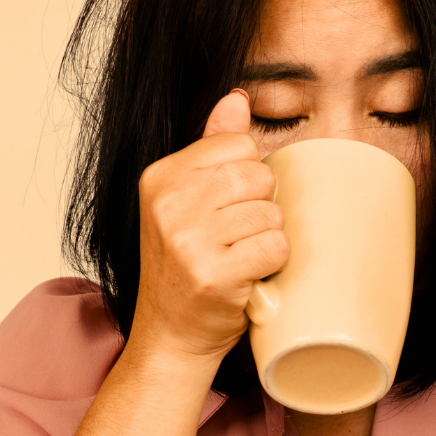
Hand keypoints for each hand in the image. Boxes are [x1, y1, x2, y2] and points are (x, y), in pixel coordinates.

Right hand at [129, 90, 288, 360]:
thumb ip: (212, 147)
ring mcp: (188, 240)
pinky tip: (248, 276)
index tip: (227, 206)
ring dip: (267, 239)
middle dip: (260, 207)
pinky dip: (272, 264)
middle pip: (259, 175)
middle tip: (236, 237)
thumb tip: (237, 99)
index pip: (239, 144)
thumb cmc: (186, 267)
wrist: (170, 335)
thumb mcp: (187, 200)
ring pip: (271, 213)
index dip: (248, 176)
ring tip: (240, 258)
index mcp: (161, 177)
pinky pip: (275, 246)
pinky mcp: (213, 274)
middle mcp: (169, 204)